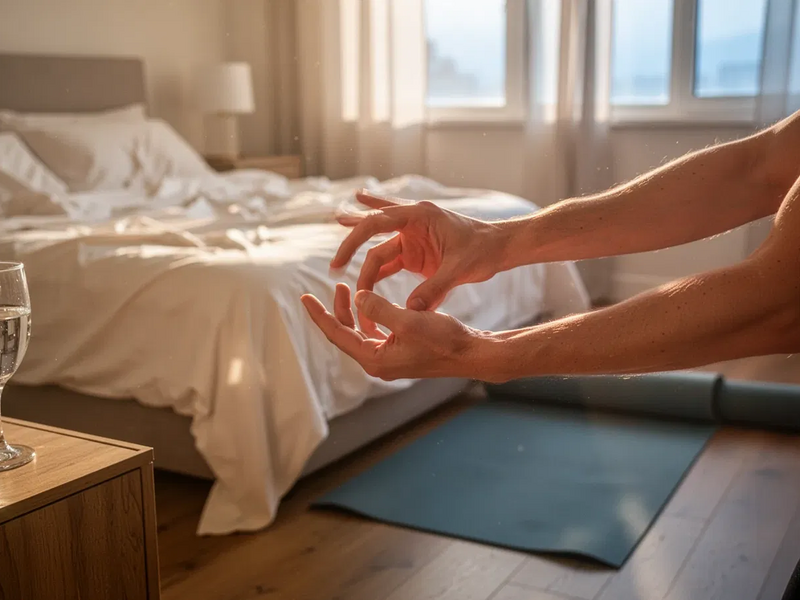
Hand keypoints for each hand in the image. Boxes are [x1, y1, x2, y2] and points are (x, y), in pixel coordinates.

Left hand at [301, 283, 489, 380]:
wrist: (472, 353)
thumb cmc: (444, 339)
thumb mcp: (409, 320)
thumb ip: (379, 308)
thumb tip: (357, 297)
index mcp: (375, 359)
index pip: (338, 335)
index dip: (320, 315)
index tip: (305, 298)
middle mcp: (378, 362)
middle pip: (346, 334)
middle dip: (337, 310)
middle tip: (335, 285)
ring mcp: (390, 359)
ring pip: (360, 332)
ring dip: (354, 311)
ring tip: (351, 289)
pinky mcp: (401, 352)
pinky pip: (376, 333)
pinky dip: (371, 316)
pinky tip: (374, 301)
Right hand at [331, 191, 506, 332]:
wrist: (499, 248)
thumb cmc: (483, 251)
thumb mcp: (460, 270)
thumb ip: (436, 289)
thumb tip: (410, 310)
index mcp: (419, 217)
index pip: (376, 223)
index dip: (354, 241)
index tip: (340, 262)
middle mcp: (411, 223)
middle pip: (372, 234)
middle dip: (351, 246)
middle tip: (333, 266)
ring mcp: (412, 237)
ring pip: (378, 245)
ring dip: (357, 244)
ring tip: (334, 221)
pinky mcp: (416, 252)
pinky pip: (389, 255)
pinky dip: (372, 254)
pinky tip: (354, 228)